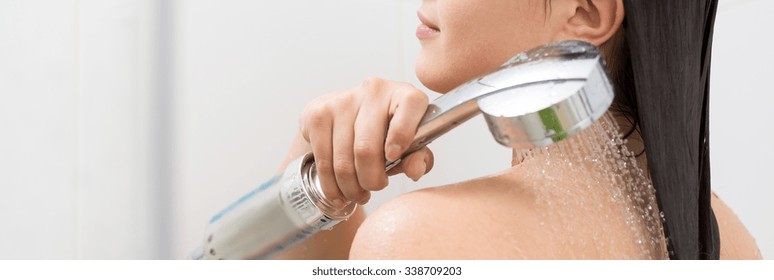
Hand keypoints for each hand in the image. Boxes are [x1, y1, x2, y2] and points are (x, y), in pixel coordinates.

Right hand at [299, 77, 434, 206]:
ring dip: (350, 187)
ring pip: (343, 160)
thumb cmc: (388, 133)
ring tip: (357, 194)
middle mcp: (374, 91)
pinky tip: (339, 192)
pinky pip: (323, 160)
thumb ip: (419, 158)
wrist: (348, 114)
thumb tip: (415, 171)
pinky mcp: (317, 114)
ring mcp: (342, 100)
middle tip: (373, 188)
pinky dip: (331, 185)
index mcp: (404, 95)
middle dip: (371, 180)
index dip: (402, 135)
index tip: (393, 157)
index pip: (409, 107)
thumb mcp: (412, 146)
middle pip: (367, 147)